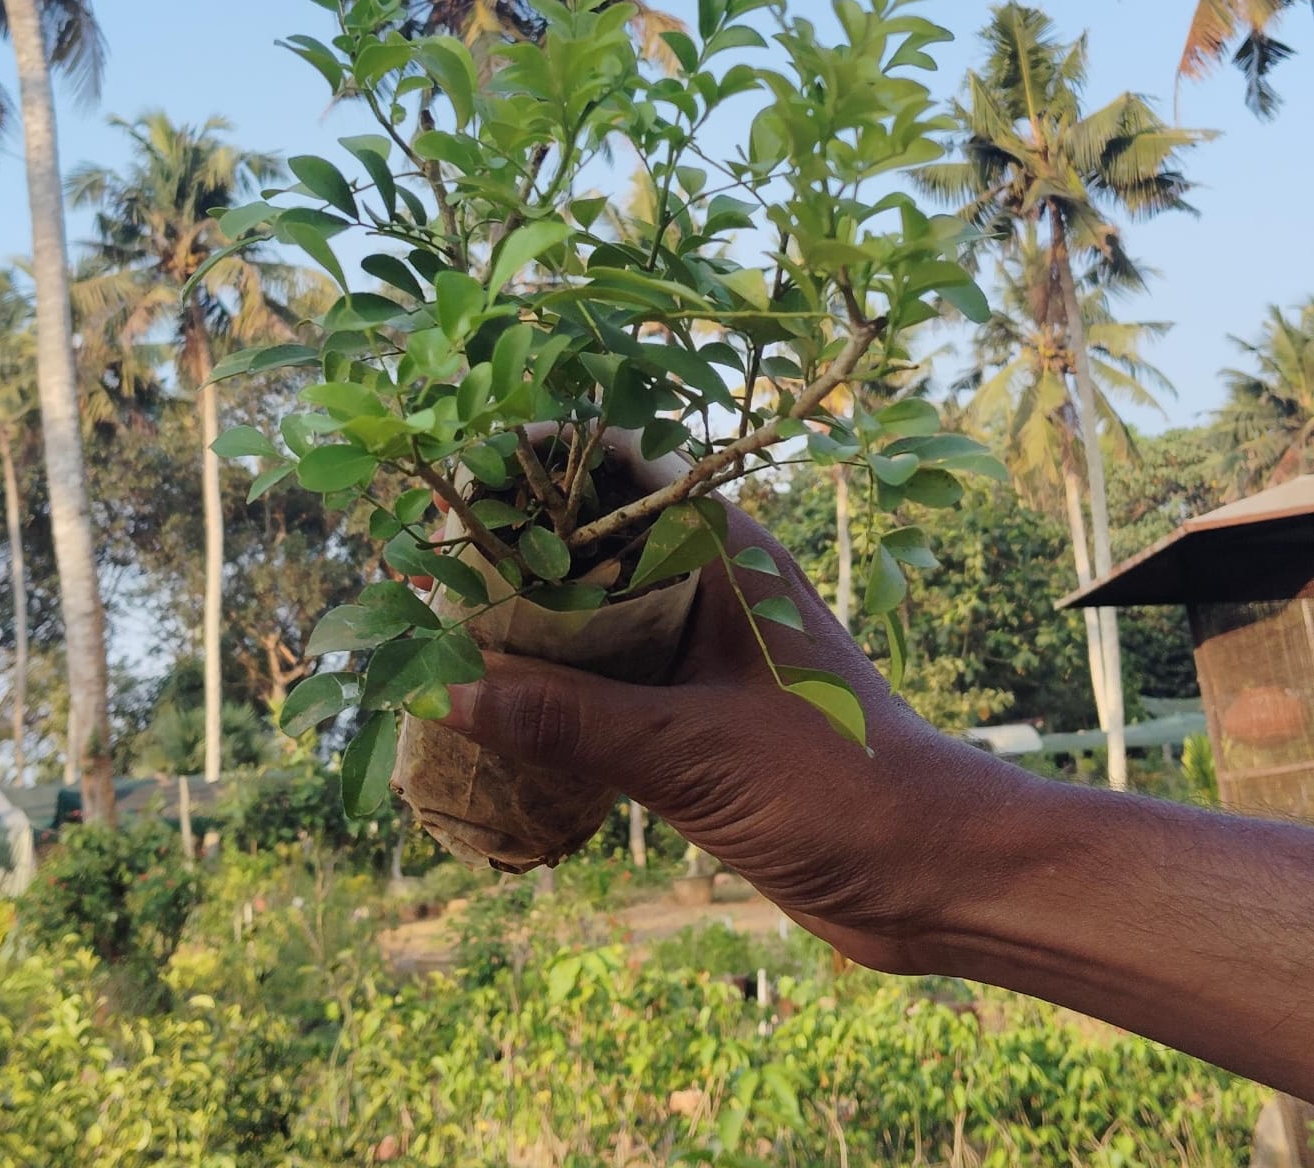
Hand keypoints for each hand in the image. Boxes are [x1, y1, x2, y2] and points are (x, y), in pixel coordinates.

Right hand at [439, 497, 994, 971]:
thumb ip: (567, 721)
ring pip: (592, 621)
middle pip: (586, 550)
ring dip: (525, 635)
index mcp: (722, 553)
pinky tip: (494, 720)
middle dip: (508, 563)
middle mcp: (707, 585)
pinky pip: (607, 685)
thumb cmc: (838, 789)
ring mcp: (702, 649)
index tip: (443, 491)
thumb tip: (444, 694)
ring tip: (434, 645)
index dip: (526, 476)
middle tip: (417, 583)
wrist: (934, 875)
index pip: (609, 477)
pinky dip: (555, 696)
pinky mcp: (697, 712)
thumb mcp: (691, 750)